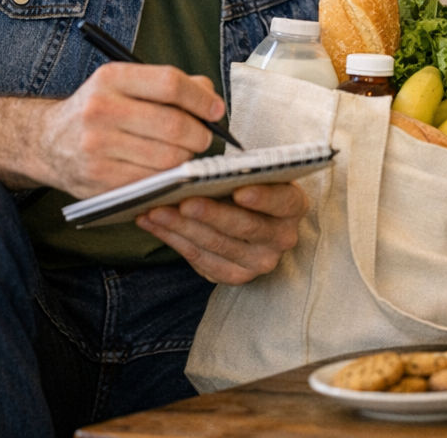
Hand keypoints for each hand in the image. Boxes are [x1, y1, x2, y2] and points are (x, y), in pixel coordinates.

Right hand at [35, 61, 225, 196]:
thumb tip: (212, 102)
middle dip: (200, 135)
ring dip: (185, 159)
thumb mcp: (127, 84)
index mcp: (111, 78)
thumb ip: (173, 86)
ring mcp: (96, 146)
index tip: (215, 110)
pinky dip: (166, 178)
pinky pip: (152, 181)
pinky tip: (163, 171)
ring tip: (181, 154)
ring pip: (168, 158)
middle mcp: (100, 109)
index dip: (201, 99)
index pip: (170, 83)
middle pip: (174, 125)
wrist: (47, 142)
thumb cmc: (101, 110)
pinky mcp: (97, 179)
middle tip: (203, 138)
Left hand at [136, 181, 307, 284]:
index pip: (282, 201)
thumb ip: (241, 174)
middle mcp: (282, 238)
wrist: (252, 218)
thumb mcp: (255, 177)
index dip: (262, 197)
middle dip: (211, 214)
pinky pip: (200, 259)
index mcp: (293, 206)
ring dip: (182, 227)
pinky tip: (152, 223)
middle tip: (184, 202)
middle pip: (245, 227)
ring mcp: (259, 261)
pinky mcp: (234, 276)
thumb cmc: (250, 187)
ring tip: (156, 210)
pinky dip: (173, 240)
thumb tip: (203, 171)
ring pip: (217, 245)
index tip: (239, 191)